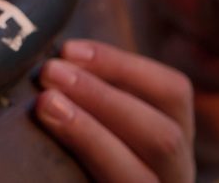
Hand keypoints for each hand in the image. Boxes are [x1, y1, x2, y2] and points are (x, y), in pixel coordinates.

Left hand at [35, 39, 194, 182]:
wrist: (88, 180)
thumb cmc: (90, 150)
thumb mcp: (108, 119)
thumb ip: (91, 92)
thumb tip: (53, 52)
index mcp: (175, 137)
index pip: (172, 92)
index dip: (121, 65)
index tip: (68, 49)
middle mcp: (176, 173)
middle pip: (162, 136)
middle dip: (102, 97)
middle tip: (50, 72)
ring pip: (136, 175)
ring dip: (89, 133)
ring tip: (45, 105)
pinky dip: (82, 164)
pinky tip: (42, 160)